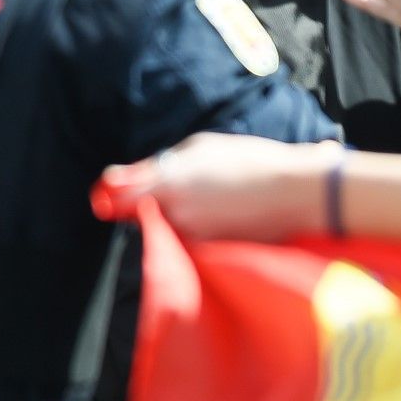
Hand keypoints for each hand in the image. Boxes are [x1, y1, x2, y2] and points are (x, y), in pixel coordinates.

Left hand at [95, 134, 330, 240]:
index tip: (105, 194)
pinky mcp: (209, 252)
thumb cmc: (250, 161)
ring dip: (173, 216)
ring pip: (166, 227)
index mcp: (168, 182)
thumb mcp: (202, 149)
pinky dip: (194, 229)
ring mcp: (192, 235)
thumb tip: (128, 177)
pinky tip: (219, 214)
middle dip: (144, 205)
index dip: (109, 196)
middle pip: (141, 215)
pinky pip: (188, 240)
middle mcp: (174, 213)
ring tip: (207, 199)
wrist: (294, 193)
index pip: (119, 198)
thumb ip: (159, 165)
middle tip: (167, 192)